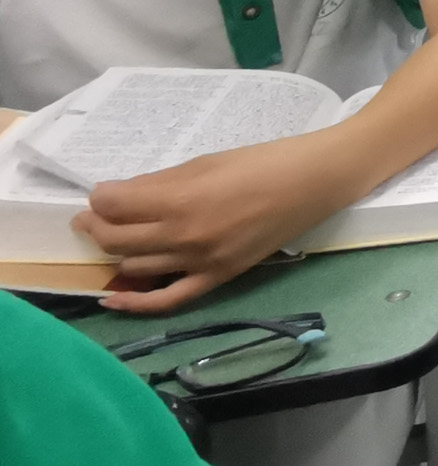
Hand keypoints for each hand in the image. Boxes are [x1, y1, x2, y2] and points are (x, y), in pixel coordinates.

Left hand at [78, 135, 350, 313]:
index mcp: (180, 200)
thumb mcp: (204, 162)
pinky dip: (135, 303)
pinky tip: (112, 298)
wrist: (314, 183)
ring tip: (112, 237)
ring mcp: (199, 262)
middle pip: (115, 239)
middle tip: (96, 214)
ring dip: (114, 252)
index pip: (113, 205)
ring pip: (133, 267)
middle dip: (96, 224)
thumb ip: (160, 183)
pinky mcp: (217, 277)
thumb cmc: (262, 162)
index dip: (100, 197)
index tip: (103, 191)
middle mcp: (183, 236)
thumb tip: (121, 196)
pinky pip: (167, 299)